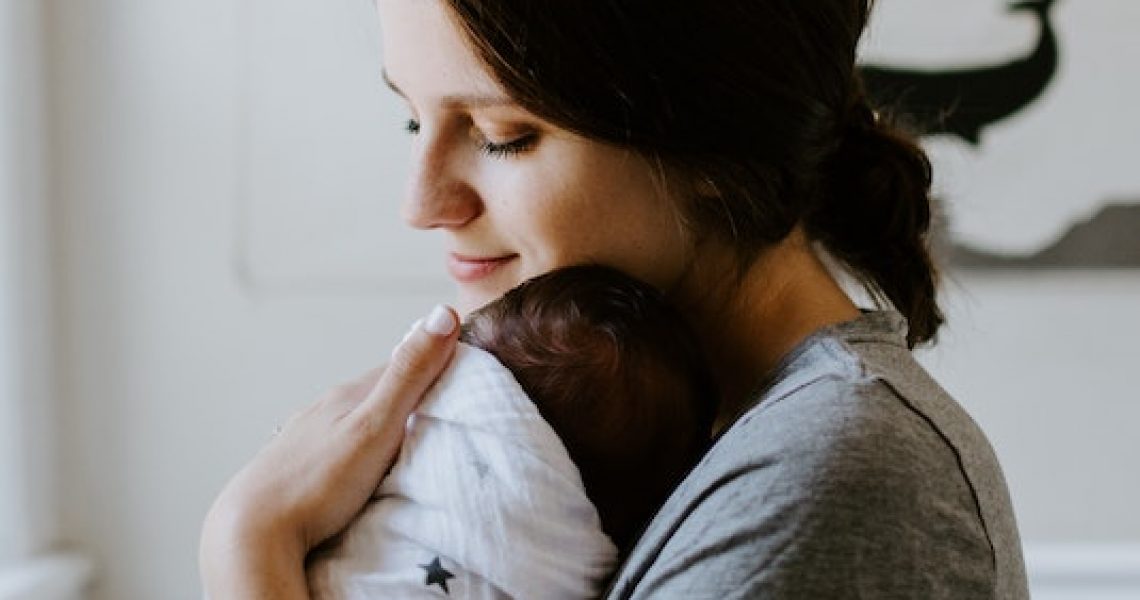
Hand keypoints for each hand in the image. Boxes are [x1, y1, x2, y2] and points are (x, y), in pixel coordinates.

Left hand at [200, 305, 459, 598]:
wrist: (250, 535)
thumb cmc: (316, 484)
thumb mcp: (375, 426)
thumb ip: (409, 374)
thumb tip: (443, 313)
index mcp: (346, 396)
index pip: (399, 366)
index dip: (432, 365)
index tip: (463, 375)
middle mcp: (321, 411)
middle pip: (375, 394)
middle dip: (407, 397)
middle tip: (442, 414)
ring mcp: (303, 440)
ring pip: (351, 422)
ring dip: (378, 427)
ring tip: (403, 445)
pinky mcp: (291, 470)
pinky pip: (333, 450)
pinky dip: (353, 452)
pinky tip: (356, 471)